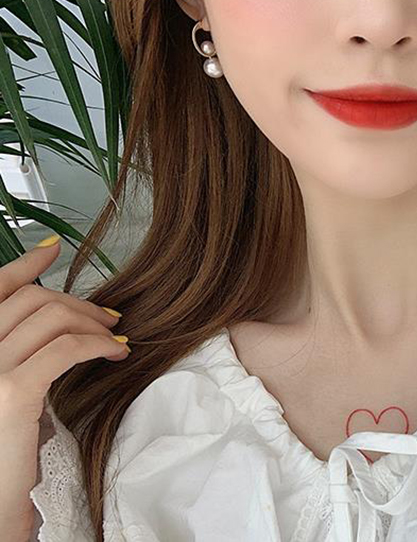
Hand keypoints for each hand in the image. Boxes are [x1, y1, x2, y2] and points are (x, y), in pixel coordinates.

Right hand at [0, 235, 129, 539]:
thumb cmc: (5, 453)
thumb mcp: (8, 393)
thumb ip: (20, 354)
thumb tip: (58, 323)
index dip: (20, 267)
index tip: (50, 252)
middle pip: (29, 300)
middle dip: (76, 302)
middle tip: (109, 319)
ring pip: (50, 317)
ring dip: (93, 323)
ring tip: (115, 340)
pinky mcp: (11, 392)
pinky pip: (64, 348)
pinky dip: (96, 344)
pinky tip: (113, 353)